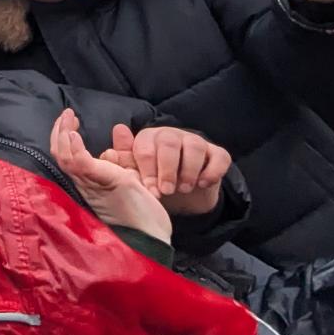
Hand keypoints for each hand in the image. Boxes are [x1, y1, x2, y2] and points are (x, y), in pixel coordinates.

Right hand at [49, 108, 172, 242]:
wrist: (150, 236)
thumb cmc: (141, 212)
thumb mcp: (129, 180)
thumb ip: (119, 164)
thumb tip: (109, 151)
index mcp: (89, 184)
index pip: (67, 157)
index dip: (63, 138)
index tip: (70, 120)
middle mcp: (85, 185)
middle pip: (60, 155)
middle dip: (59, 131)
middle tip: (66, 113)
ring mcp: (91, 185)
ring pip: (65, 157)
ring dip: (63, 134)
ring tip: (68, 117)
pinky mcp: (104, 184)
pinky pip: (80, 164)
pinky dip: (73, 148)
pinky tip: (73, 133)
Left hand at [105, 124, 229, 215]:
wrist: (183, 198)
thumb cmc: (154, 182)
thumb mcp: (136, 176)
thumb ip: (123, 161)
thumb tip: (114, 141)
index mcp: (149, 139)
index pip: (145, 146)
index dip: (146, 169)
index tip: (149, 190)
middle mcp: (172, 136)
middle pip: (168, 142)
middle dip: (167, 169)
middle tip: (166, 191)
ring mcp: (196, 143)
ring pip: (194, 147)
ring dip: (188, 171)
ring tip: (183, 189)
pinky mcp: (217, 154)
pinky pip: (219, 157)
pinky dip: (212, 171)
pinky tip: (203, 184)